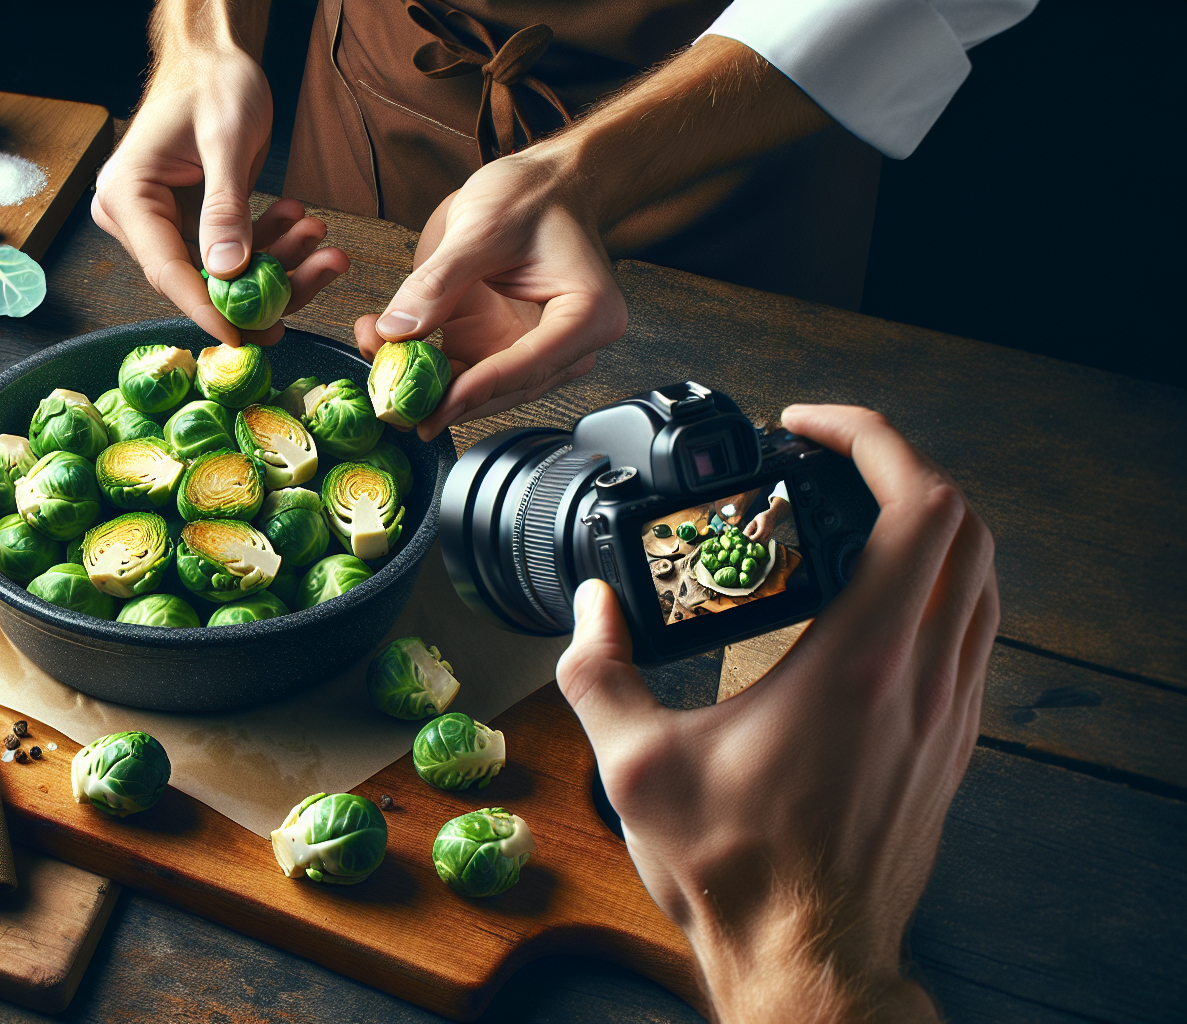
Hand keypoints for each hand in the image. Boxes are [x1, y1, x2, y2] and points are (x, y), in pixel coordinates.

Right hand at [91, 41, 347, 345]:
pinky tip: (303, 224)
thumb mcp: (225, 142)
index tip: (245, 336)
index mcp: (126, 197)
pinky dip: (271, 245)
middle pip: (198, 278)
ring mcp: (163, 223)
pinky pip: (233, 253)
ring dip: (277, 262)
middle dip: (262, 283)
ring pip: (222, 272)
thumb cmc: (212, 82)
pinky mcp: (191, 223)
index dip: (207, 307)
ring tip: (321, 238)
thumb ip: (225, 207)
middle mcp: (136, 217)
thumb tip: (226, 272)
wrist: (215, 56)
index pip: (166, 270)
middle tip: (319, 273)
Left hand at [354, 146, 626, 440]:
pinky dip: (425, 368)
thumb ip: (438, 282)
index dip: (479, 389)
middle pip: (505, 390)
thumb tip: (395, 330)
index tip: (438, 406)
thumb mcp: (481, 226)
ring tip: (380, 366)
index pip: (530, 365)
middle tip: (395, 403)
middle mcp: (568, 342)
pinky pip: (462, 370)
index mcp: (587, 314)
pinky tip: (388, 351)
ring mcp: (533, 348)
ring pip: (480, 390)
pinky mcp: (500, 345)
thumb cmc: (533, 194)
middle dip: (446, 398)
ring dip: (429, 386)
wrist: (540, 182)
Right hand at [557, 405, 997, 1020]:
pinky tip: (872, 601)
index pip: (918, 506)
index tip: (808, 429)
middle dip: (900, 466)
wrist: (807, 959)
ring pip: (982, 577)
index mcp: (857, 663)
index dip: (871, 440)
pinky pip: (973, 632)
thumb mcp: (635, 765)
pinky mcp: (948, 745)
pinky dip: (937, 584)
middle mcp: (921, 677)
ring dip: (928, 524)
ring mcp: (946, 712)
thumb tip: (587, 609)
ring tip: (849, 516)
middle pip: (964, 524)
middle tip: (824, 461)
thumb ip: (598, 670)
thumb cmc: (737, 872)